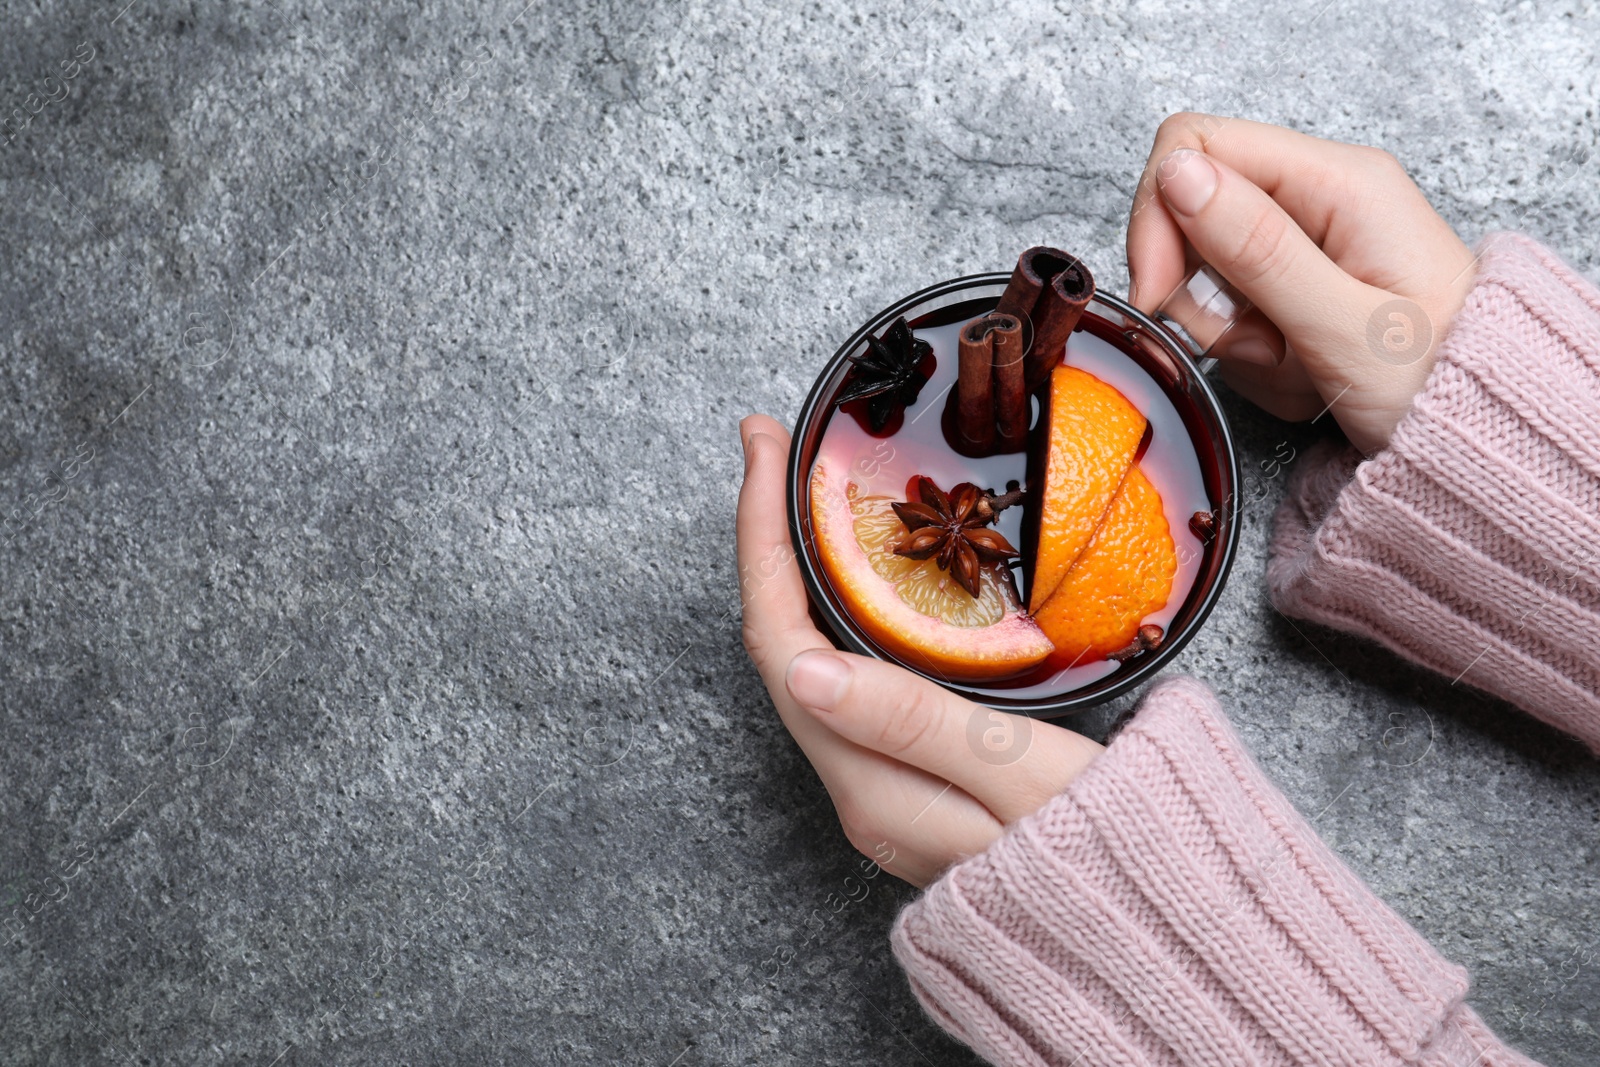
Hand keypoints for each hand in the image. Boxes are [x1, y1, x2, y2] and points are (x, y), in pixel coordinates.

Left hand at [737, 414, 1101, 886]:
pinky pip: (850, 684)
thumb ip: (914, 724)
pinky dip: (840, 613)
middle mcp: (858, 789)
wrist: (1150, 936)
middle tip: (776, 448)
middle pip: (781, 645)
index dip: (761, 537)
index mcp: (870, 782)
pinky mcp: (911, 784)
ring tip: (807, 495)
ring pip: (811, 663)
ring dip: (797, 572)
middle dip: (768, 539)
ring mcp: (882, 790)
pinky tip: (861, 578)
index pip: (780, 641)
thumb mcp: (1019, 780)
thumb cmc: (1107, 858)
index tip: (760, 447)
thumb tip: (803, 668)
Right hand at [1127, 114, 1477, 453]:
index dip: (1159, 217)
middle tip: (1254, 344)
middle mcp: (1318, 199)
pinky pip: (1230, 315)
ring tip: (1297, 366)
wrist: (1483, 435)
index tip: (1160, 295)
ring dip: (1234, 339)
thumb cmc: (1439, 382)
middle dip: (1203, 296)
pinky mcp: (1296, 286)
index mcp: (1338, 182)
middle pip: (1192, 218)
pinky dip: (1251, 358)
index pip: (1196, 148)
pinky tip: (1301, 373)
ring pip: (1206, 277)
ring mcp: (1306, 244)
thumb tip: (1180, 174)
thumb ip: (1257, 247)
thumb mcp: (1342, 322)